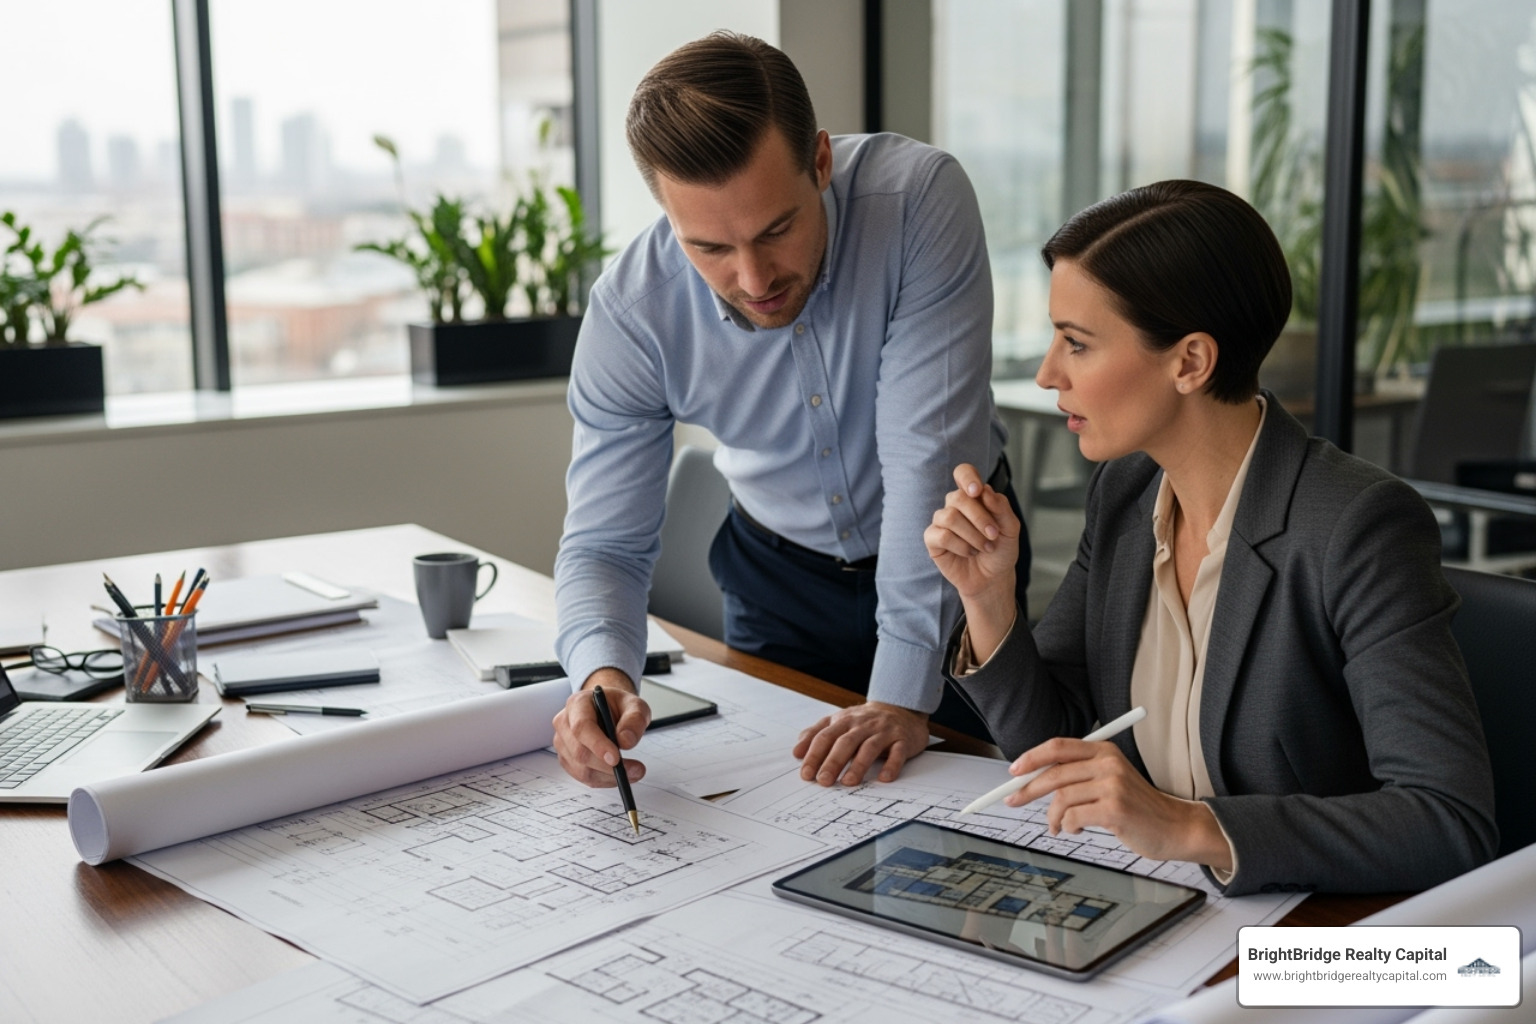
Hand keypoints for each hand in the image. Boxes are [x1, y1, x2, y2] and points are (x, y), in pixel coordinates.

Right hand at [552, 667, 651, 787]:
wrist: (608, 709)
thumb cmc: (619, 706)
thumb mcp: (635, 705)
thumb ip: (634, 720)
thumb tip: (626, 741)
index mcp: (578, 704)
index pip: (581, 727)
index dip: (597, 745)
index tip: (616, 759)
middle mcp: (564, 723)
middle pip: (580, 752)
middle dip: (608, 767)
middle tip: (637, 770)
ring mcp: (563, 743)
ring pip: (581, 770)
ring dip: (609, 776)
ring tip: (634, 772)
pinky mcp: (567, 760)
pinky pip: (584, 777)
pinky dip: (604, 780)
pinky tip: (620, 774)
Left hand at [793, 701, 928, 785]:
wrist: (901, 709)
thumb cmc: (865, 722)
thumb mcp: (839, 722)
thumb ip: (817, 734)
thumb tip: (797, 751)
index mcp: (844, 720)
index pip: (825, 736)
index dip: (814, 754)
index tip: (806, 773)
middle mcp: (863, 724)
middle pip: (845, 742)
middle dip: (833, 761)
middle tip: (823, 780)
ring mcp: (884, 731)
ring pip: (869, 747)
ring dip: (858, 765)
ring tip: (848, 782)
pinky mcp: (902, 740)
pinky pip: (898, 752)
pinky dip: (892, 765)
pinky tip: (884, 778)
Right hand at [925, 463, 1021, 658]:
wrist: (993, 578)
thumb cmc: (1001, 550)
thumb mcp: (1011, 529)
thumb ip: (1001, 507)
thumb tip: (984, 491)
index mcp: (974, 497)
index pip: (964, 473)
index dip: (967, 477)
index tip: (976, 491)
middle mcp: (955, 505)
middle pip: (957, 497)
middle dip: (979, 518)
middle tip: (993, 535)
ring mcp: (942, 521)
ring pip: (949, 517)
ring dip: (972, 535)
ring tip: (984, 547)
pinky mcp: (933, 539)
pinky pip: (942, 535)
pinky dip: (961, 546)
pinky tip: (969, 552)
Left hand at [1007, 737, 1232, 869]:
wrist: (1175, 827)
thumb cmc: (1137, 806)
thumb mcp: (1109, 779)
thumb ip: (1077, 774)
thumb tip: (1030, 778)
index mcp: (1104, 750)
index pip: (1057, 747)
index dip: (1031, 758)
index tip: (1012, 772)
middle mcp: (1108, 763)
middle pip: (1053, 773)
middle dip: (1027, 789)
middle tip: (1012, 801)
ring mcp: (1112, 785)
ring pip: (1060, 799)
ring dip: (1053, 817)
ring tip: (1058, 826)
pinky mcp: (1115, 809)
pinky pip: (1073, 818)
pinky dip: (1068, 827)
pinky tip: (1078, 830)